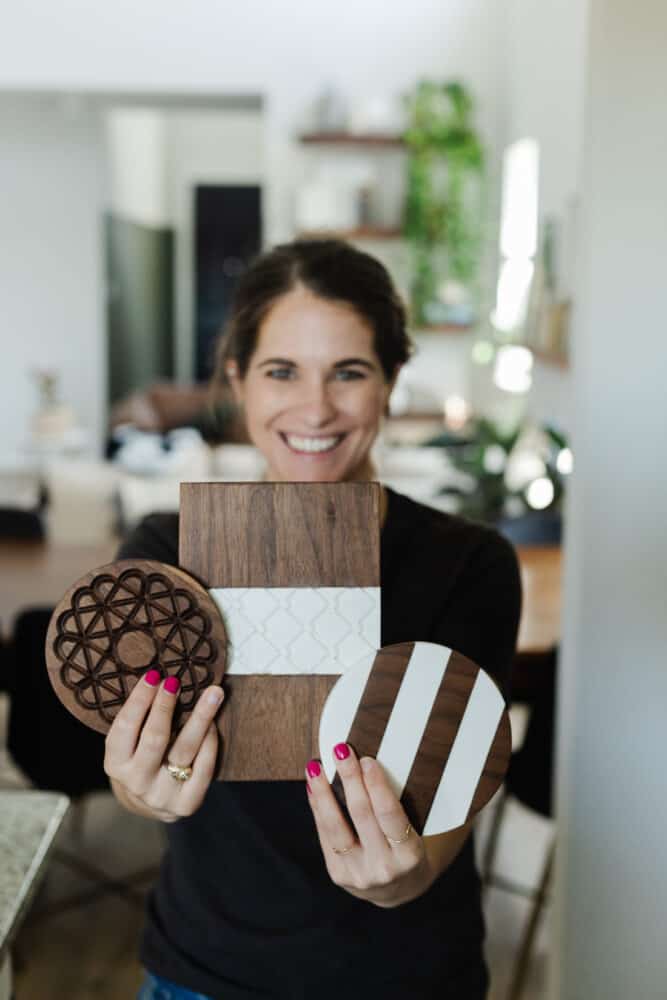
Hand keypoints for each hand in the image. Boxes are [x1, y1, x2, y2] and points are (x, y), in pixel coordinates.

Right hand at [104, 669, 223, 822]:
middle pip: (155, 738)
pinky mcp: (187, 804)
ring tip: (213, 693)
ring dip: (200, 717)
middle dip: (164, 706)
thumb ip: (141, 719)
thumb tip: (160, 677)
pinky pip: (204, 768)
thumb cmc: (141, 759)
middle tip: (175, 680)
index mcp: (115, 764)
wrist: (152, 803)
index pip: (125, 727)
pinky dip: (210, 743)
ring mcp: (162, 796)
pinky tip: (214, 723)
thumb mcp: (130, 744)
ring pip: (185, 750)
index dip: (139, 700)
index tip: (153, 675)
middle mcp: (136, 782)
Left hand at [305, 743, 434, 907]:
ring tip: (315, 767)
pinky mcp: (338, 874)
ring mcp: (358, 874)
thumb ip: (399, 802)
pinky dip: (318, 808)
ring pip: (335, 826)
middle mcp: (384, 868)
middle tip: (341, 751)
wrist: (399, 890)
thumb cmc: (409, 848)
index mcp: (410, 855)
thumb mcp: (417, 830)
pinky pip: (325, 835)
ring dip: (323, 792)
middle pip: (361, 815)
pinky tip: (313, 787)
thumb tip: (368, 761)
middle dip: (349, 778)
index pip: (390, 815)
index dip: (377, 786)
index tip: (367, 760)